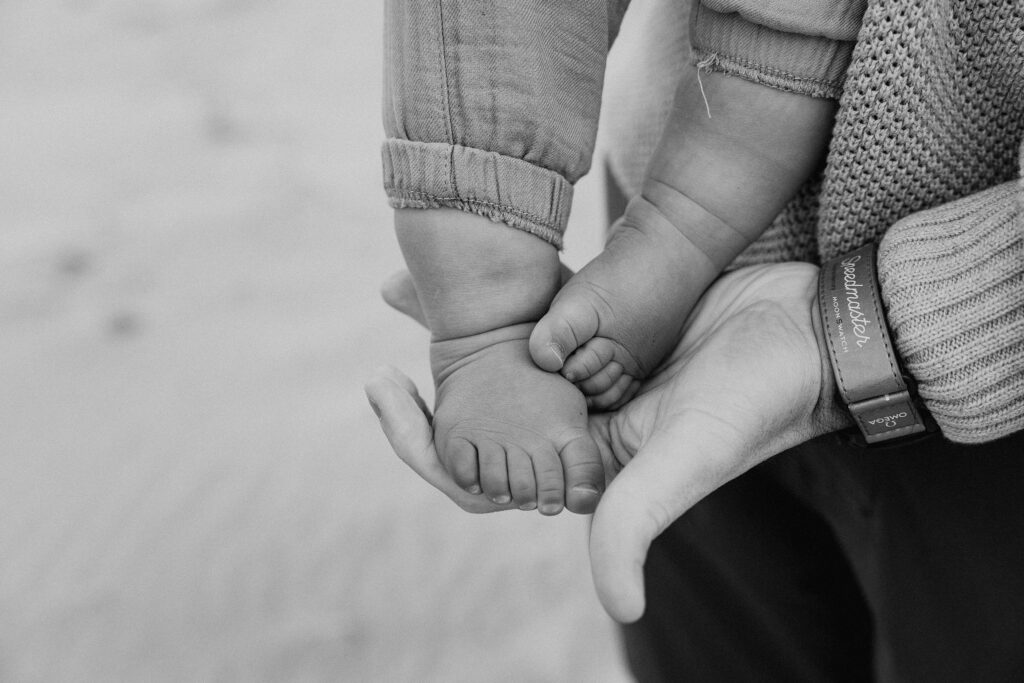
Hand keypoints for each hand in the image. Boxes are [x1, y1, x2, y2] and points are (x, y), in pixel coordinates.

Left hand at [368, 263, 849, 619]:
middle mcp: (580, 428)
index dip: (422, 445)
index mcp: (585, 469)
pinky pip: (538, 317)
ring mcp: (591, 378)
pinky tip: (475, 259)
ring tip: (401, 288)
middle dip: (428, 380)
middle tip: (389, 328)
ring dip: (454, 331)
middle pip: (481, 415)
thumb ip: (637, 521)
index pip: (482, 475)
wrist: (811, 329)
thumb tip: (618, 606)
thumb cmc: (759, 399)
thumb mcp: (691, 457)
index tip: (388, 388)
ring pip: (503, 362)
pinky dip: (504, 296)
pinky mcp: (607, 331)